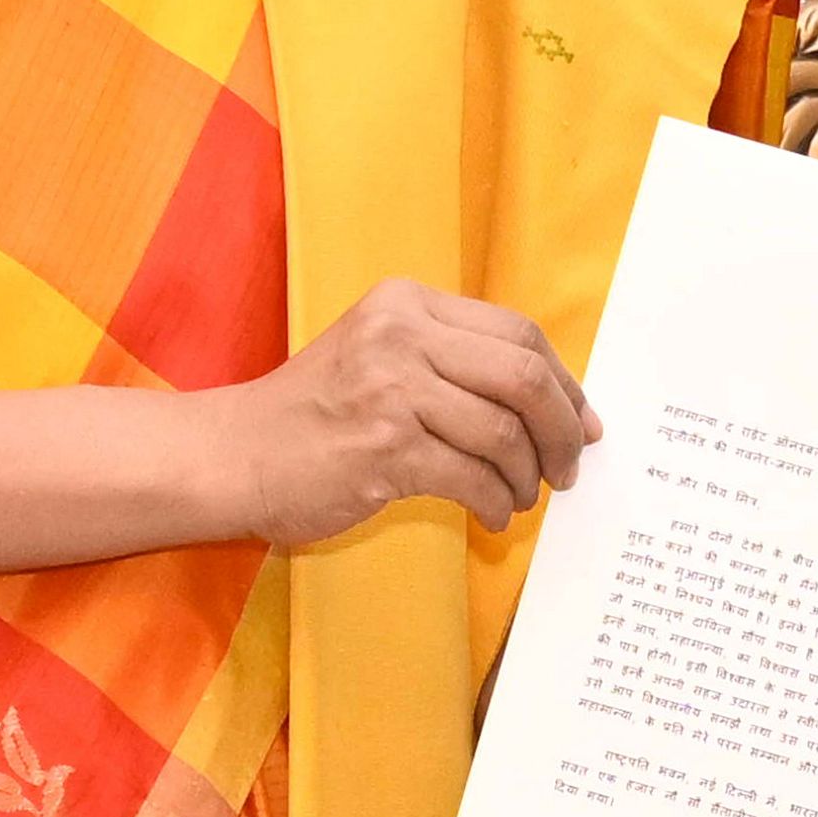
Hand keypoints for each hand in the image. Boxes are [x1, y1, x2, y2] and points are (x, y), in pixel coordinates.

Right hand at [231, 277, 598, 542]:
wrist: (234, 455)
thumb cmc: (315, 413)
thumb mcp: (381, 354)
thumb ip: (455, 361)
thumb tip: (554, 401)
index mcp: (407, 301)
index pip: (519, 331)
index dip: (564, 380)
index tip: (583, 420)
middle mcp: (401, 334)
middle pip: (524, 375)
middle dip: (562, 429)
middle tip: (570, 467)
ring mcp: (391, 389)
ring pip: (504, 432)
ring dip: (527, 475)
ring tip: (522, 496)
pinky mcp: (384, 448)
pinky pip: (473, 477)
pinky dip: (497, 502)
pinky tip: (492, 515)